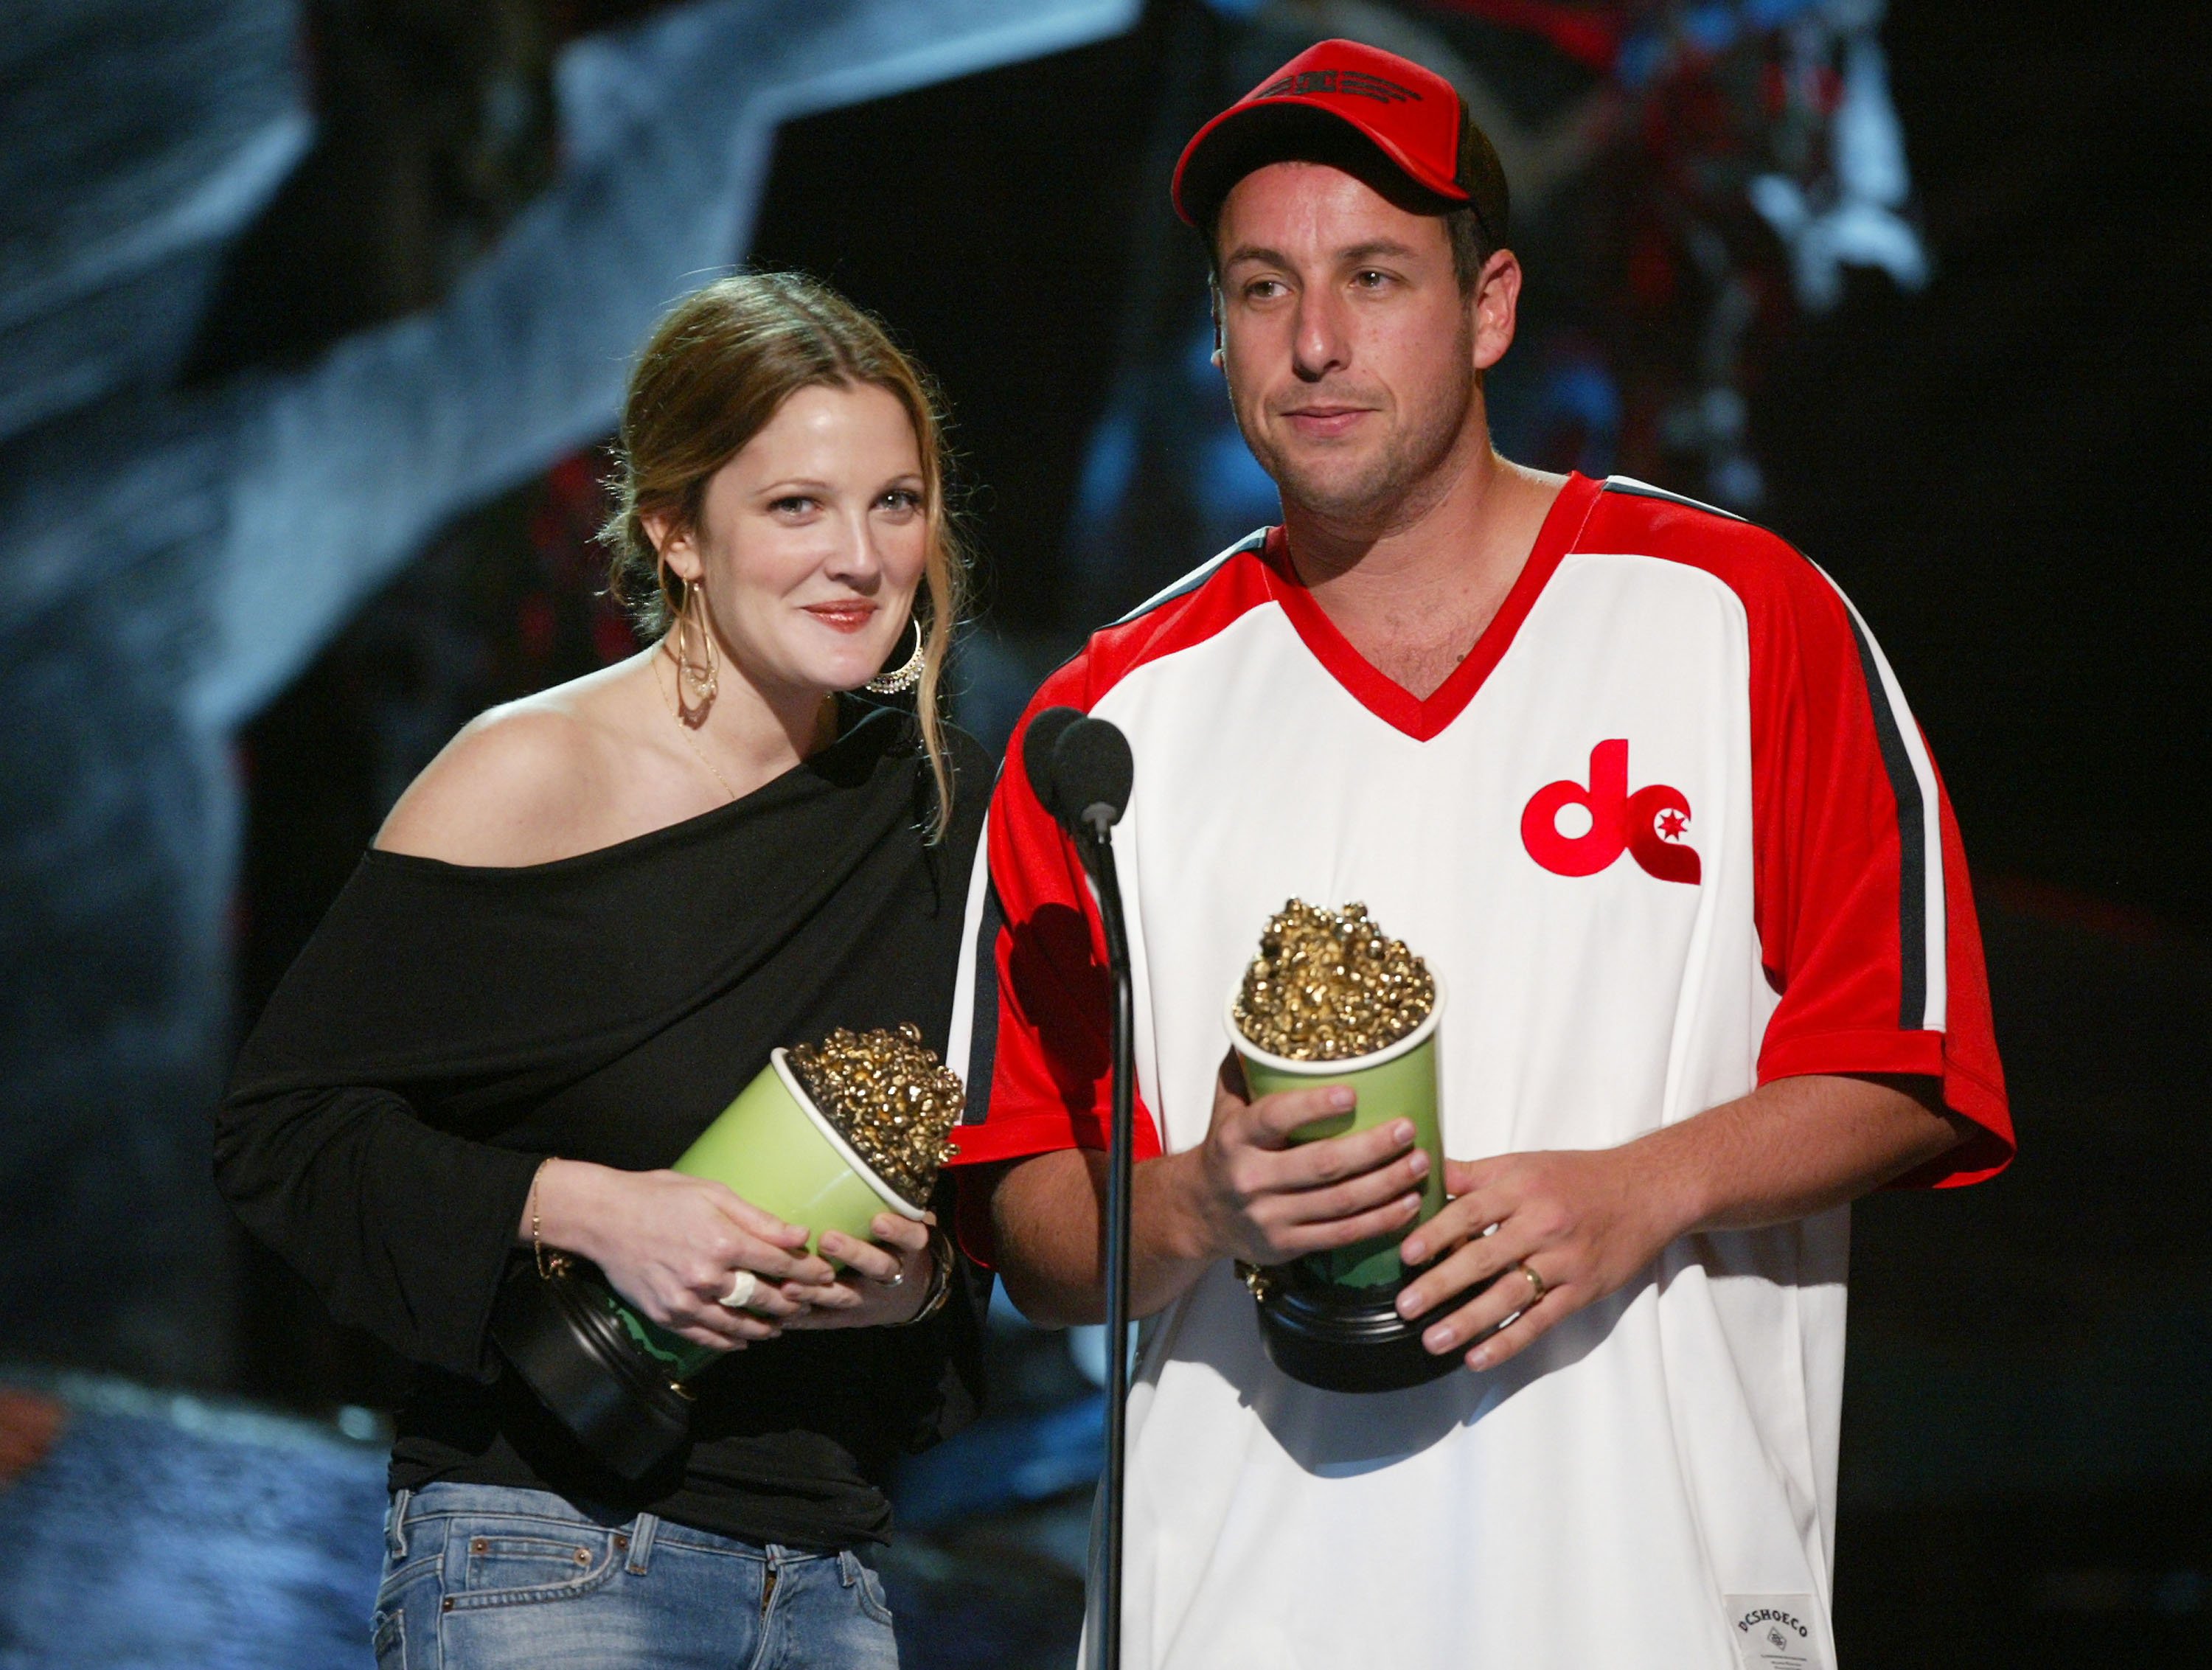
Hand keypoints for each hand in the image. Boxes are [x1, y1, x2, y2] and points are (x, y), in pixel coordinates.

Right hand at [536, 1161, 834, 1352]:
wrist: (604, 1218)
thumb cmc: (661, 1197)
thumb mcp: (713, 1194)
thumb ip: (759, 1219)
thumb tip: (800, 1236)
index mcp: (723, 1241)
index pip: (779, 1263)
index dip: (808, 1271)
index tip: (826, 1275)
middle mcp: (707, 1276)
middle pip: (763, 1298)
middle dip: (792, 1302)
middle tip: (811, 1303)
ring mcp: (685, 1301)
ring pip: (738, 1323)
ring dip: (765, 1327)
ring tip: (781, 1326)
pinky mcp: (667, 1315)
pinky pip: (706, 1337)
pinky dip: (729, 1341)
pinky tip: (744, 1339)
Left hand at [781, 1212, 937, 1329]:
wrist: (908, 1294)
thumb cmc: (897, 1242)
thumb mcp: (908, 1221)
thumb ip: (892, 1197)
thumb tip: (865, 1152)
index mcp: (910, 1248)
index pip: (911, 1237)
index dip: (898, 1230)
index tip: (878, 1219)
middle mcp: (893, 1274)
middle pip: (877, 1267)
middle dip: (852, 1255)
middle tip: (826, 1239)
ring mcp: (870, 1300)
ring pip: (846, 1297)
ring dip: (817, 1292)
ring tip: (788, 1285)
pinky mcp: (849, 1319)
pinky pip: (825, 1320)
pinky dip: (803, 1317)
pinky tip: (778, 1312)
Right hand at [1171, 1051, 1431, 1266]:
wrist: (1198, 1212)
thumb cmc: (1226, 1149)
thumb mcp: (1225, 1104)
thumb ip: (1247, 1064)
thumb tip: (1271, 1017)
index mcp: (1236, 1136)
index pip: (1275, 1117)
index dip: (1314, 1106)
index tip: (1353, 1093)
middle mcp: (1250, 1178)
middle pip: (1322, 1164)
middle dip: (1372, 1148)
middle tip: (1407, 1129)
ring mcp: (1269, 1216)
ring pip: (1340, 1202)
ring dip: (1387, 1184)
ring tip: (1419, 1163)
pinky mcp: (1286, 1245)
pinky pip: (1342, 1235)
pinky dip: (1381, 1221)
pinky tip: (1408, 1203)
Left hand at [1392, 1148, 1683, 1371]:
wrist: (1647, 1191)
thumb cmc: (1576, 1177)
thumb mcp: (1523, 1163)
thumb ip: (1472, 1175)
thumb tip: (1420, 1175)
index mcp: (1521, 1188)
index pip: (1470, 1212)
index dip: (1436, 1234)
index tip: (1407, 1255)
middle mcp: (1541, 1224)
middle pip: (1484, 1257)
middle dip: (1441, 1284)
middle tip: (1406, 1306)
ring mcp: (1564, 1260)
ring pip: (1510, 1295)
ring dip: (1468, 1321)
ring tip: (1433, 1340)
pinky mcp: (1582, 1290)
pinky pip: (1540, 1319)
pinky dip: (1508, 1341)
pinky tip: (1477, 1358)